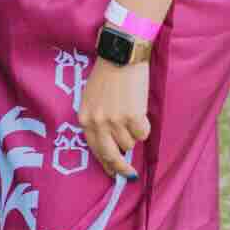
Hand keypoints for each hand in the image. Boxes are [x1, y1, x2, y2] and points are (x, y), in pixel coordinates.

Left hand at [78, 59, 150, 178]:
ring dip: (133, 133)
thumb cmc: (107, 75)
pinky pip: (143, 134)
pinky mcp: (132, 117)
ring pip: (130, 143)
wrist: (121, 55)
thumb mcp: (92, 99)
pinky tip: (140, 111)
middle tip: (129, 174)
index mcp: (85, 118)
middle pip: (110, 156)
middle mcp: (97, 123)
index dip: (106, 163)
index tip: (113, 172)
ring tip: (132, 113)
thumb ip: (97, 121)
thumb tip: (112, 146)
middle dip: (120, 168)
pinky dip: (144, 126)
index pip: (95, 149)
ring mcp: (115, 121)